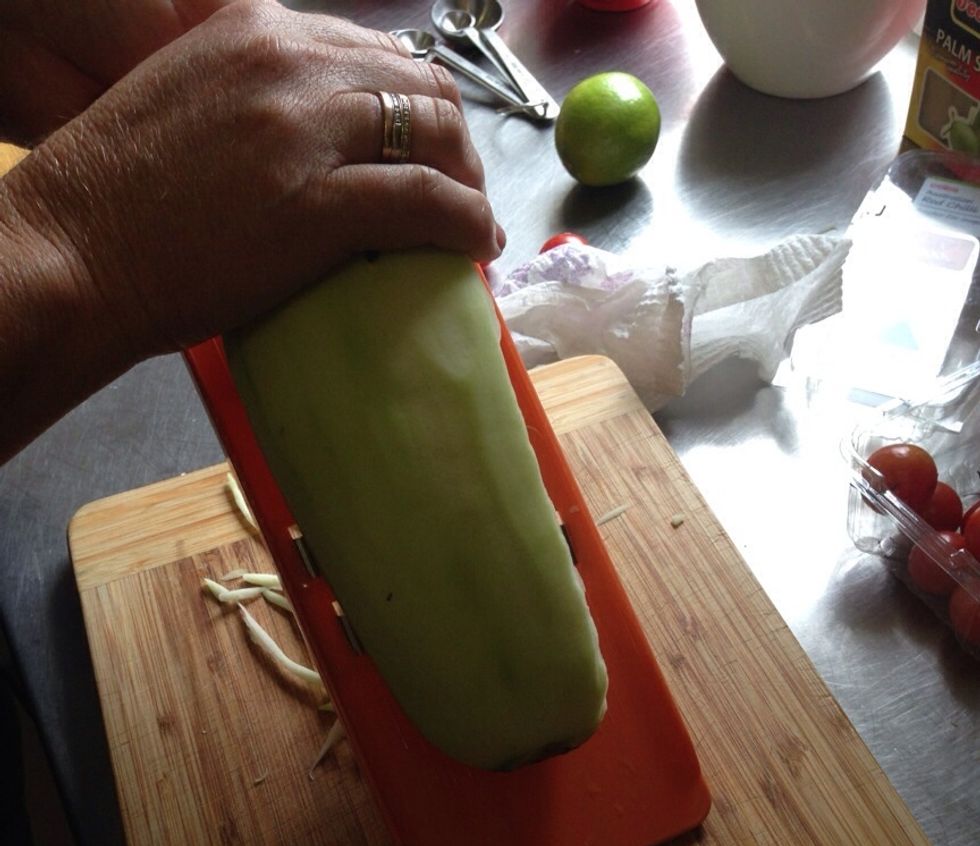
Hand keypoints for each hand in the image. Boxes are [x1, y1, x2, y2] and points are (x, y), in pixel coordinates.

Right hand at [1, 0, 502, 363]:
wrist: (72, 251)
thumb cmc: (115, 198)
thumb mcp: (187, 103)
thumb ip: (254, 100)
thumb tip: (311, 137)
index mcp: (254, 30)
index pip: (372, 52)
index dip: (413, 105)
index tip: (426, 148)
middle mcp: (287, 63)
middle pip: (418, 85)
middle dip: (454, 140)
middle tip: (461, 190)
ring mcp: (305, 133)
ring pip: (434, 135)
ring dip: (469, 180)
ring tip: (472, 221)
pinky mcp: (319, 206)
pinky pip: (426, 202)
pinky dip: (465, 222)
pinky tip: (476, 245)